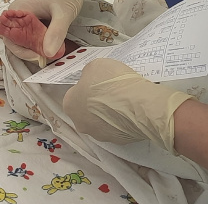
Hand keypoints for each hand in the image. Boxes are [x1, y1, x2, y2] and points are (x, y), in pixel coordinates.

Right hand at [5, 0, 126, 64]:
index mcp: (18, 9)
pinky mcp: (37, 18)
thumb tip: (47, 54)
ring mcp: (28, 16)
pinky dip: (43, 42)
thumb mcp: (63, 12)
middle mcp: (19, 14)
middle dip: (30, 51)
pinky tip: (54, 45)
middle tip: (48, 57)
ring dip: (37, 48)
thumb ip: (55, 32)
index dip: (21, 50)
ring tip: (53, 52)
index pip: (9, 37)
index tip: (38, 57)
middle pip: (17, 40)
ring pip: (26, 38)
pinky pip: (34, 35)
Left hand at [63, 58, 192, 152]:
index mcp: (70, 105)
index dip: (87, 87)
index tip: (100, 83)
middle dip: (96, 103)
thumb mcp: (96, 65)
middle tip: (111, 92)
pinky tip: (131, 111)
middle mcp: (80, 124)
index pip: (75, 95)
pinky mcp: (117, 142)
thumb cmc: (112, 81)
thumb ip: (88, 74)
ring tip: (124, 102)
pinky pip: (117, 129)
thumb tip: (90, 80)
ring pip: (101, 122)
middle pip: (86, 111)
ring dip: (109, 113)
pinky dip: (122, 121)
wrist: (137, 104)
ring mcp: (99, 136)